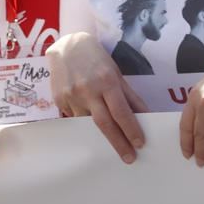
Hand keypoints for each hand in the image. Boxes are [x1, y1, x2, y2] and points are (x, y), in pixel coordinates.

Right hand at [49, 32, 145, 162]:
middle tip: (129, 158)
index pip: (121, 112)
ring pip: (88, 123)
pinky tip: (88, 123)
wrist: (67, 46)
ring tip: (113, 142)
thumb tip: (145, 116)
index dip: (131, 129)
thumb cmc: (98, 60)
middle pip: (105, 123)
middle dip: (118, 142)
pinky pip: (74, 117)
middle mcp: (88, 90)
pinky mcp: (58, 100)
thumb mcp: (117, 73)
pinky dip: (84, 122)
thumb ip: (130, 96)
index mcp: (107, 82)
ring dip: (100, 134)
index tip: (140, 144)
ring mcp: (71, 96)